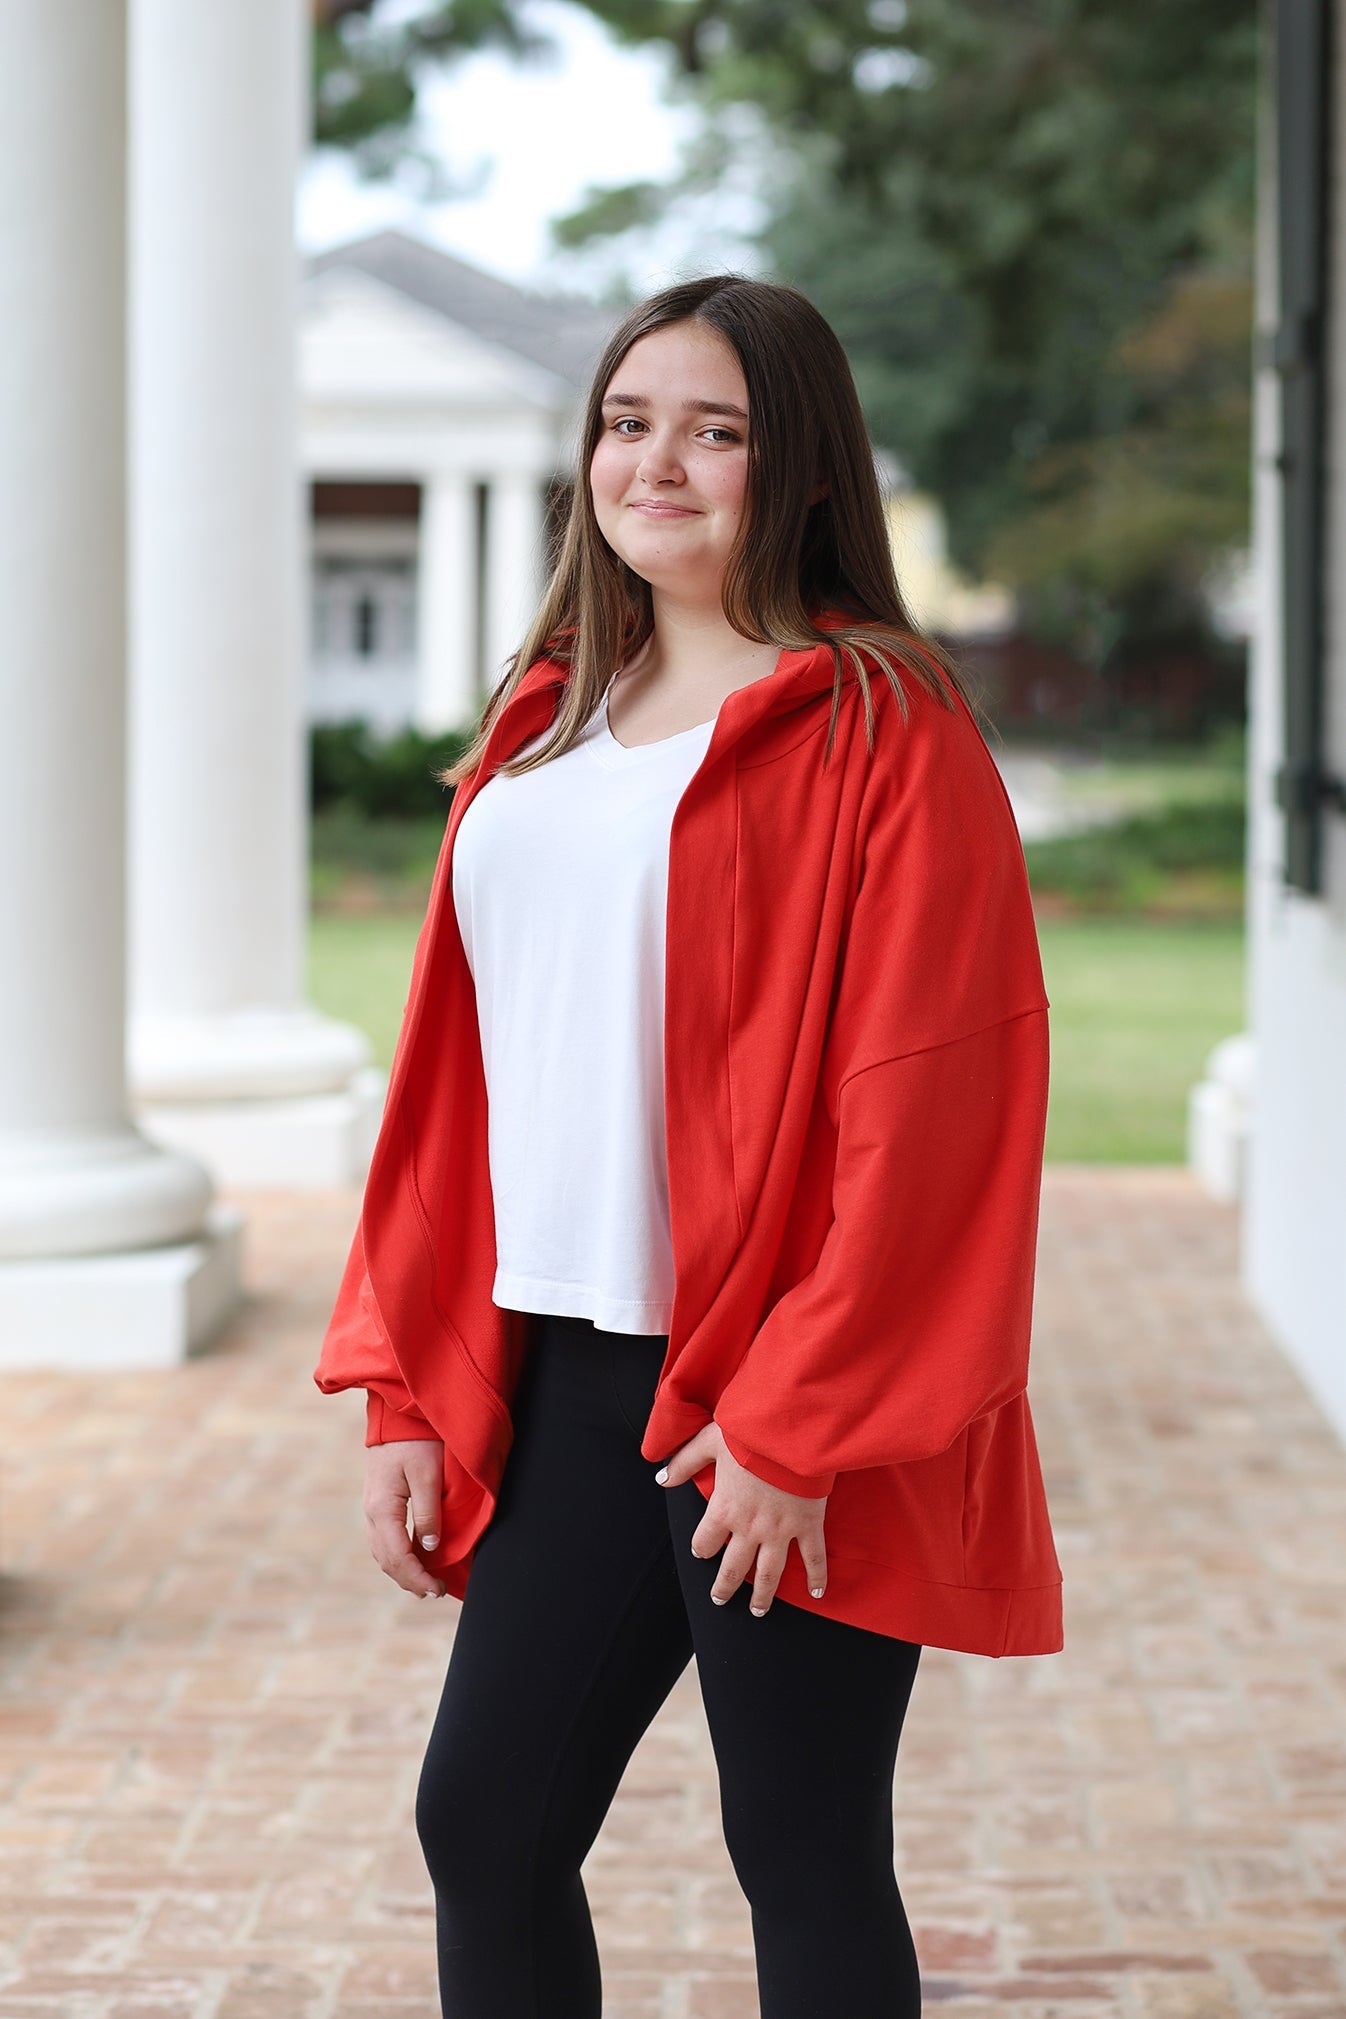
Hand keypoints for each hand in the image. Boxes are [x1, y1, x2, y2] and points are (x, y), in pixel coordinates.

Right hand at [363, 1440, 448, 1598]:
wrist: (397, 1413)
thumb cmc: (417, 1439)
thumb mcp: (428, 1474)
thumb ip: (428, 1513)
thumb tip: (429, 1549)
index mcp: (382, 1509)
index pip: (399, 1556)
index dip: (419, 1577)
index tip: (439, 1589)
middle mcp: (371, 1512)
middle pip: (386, 1560)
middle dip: (410, 1580)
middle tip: (436, 1591)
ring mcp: (371, 1507)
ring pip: (383, 1552)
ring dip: (403, 1570)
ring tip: (425, 1583)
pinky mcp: (377, 1502)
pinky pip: (384, 1539)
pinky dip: (398, 1555)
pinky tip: (414, 1558)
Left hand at [657, 1422, 826, 1615]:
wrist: (789, 1432)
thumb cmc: (749, 1434)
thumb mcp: (709, 1442)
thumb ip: (684, 1463)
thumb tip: (661, 1479)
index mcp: (724, 1509)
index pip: (705, 1542)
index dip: (701, 1548)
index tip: (702, 1551)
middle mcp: (749, 1528)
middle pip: (733, 1568)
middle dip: (724, 1587)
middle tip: (720, 1600)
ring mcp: (780, 1531)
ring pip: (769, 1574)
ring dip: (763, 1596)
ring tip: (758, 1611)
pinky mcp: (807, 1525)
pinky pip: (813, 1559)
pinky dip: (816, 1578)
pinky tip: (816, 1594)